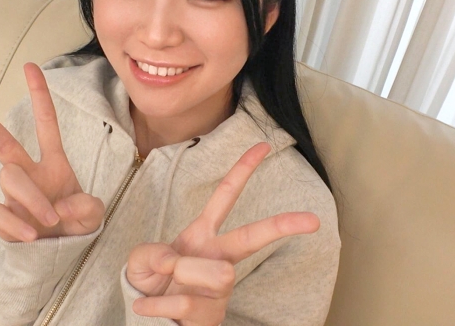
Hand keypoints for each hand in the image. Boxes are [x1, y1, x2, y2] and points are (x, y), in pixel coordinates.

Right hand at [0, 63, 104, 241]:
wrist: (61, 252)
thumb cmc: (76, 224)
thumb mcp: (94, 214)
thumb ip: (86, 207)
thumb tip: (60, 207)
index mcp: (53, 163)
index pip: (46, 124)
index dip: (39, 95)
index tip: (30, 66)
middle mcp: (29, 173)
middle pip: (2, 142)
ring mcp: (13, 195)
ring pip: (9, 179)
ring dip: (31, 198)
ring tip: (50, 220)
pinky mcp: (2, 217)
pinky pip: (0, 213)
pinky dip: (17, 225)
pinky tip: (32, 236)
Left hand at [126, 143, 319, 324]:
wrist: (149, 320)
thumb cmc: (152, 283)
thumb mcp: (141, 260)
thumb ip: (151, 252)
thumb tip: (175, 262)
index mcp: (202, 236)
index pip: (225, 197)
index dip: (242, 170)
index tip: (263, 146)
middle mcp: (217, 257)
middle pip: (252, 237)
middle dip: (282, 225)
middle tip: (313, 220)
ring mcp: (218, 288)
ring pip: (216, 273)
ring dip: (181, 275)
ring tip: (162, 285)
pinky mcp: (211, 315)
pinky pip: (186, 302)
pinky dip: (156, 305)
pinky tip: (145, 307)